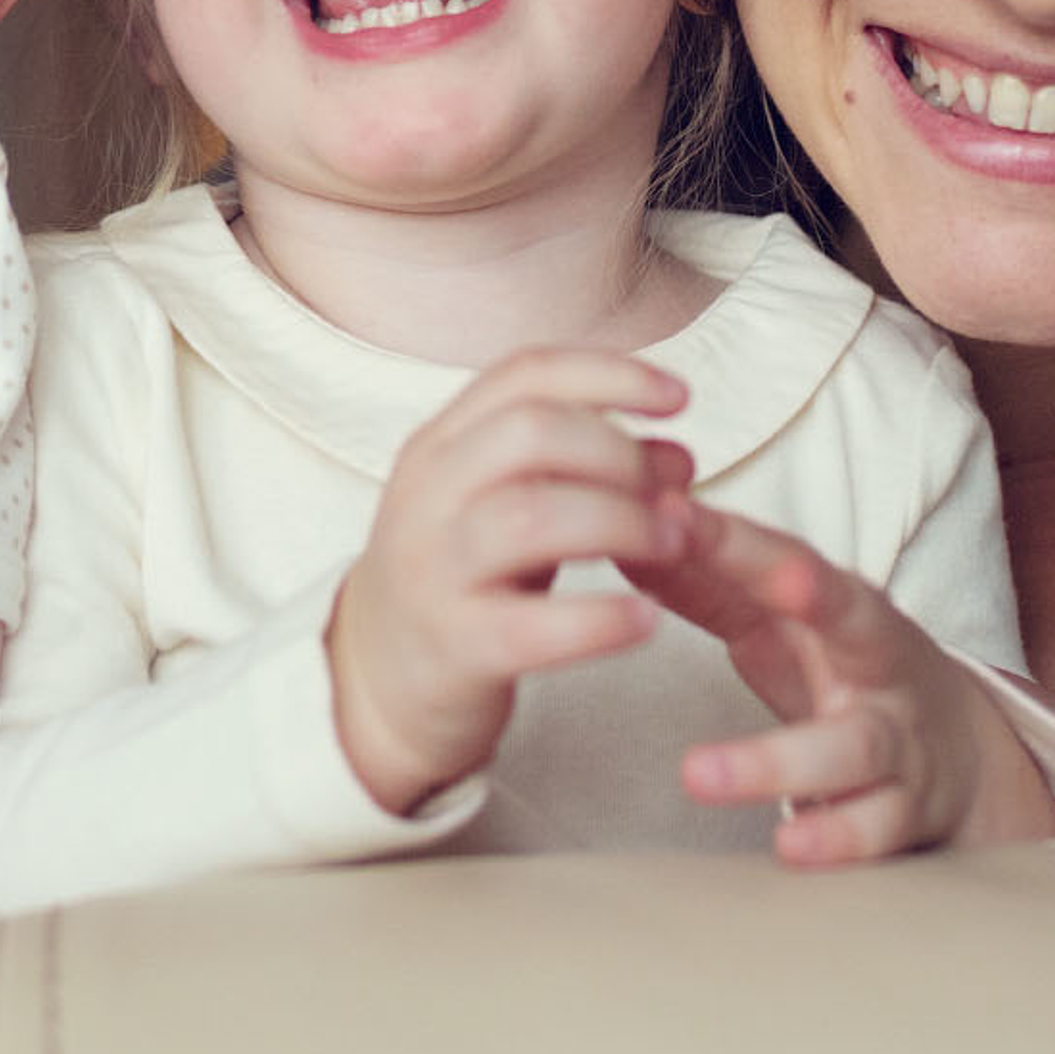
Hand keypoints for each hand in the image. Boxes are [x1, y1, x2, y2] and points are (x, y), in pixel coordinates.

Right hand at [328, 348, 693, 813]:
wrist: (375, 680)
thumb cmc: (461, 578)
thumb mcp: (502, 503)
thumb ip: (579, 471)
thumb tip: (677, 456)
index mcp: (440, 442)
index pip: (525, 374)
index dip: (610, 373)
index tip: (679, 397)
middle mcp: (428, 493)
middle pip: (530, 432)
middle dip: (619, 450)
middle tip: (673, 489)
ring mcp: (433, 569)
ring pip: (530, 516)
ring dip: (620, 520)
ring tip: (674, 543)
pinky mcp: (453, 646)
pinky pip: (531, 625)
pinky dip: (600, 618)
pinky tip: (646, 621)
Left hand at [638, 504, 1054, 862]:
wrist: (961, 754)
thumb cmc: (843, 666)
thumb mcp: (780, 620)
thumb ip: (703, 582)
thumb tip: (624, 540)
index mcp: (839, 600)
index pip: (782, 555)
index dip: (729, 536)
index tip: (669, 513)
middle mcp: (877, 658)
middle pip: (846, 615)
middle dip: (810, 591)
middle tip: (772, 582)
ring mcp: (898, 737)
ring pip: (850, 747)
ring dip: (774, 761)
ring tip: (697, 776)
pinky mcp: (907, 812)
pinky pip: (874, 830)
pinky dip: (835, 839)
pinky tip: (788, 846)